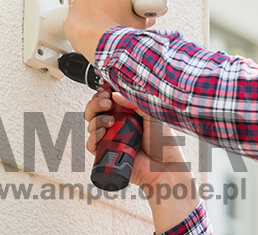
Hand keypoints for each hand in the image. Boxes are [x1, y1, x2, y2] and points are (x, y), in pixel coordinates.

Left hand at [64, 0, 154, 63]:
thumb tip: (147, 18)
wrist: (100, 43)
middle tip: (117, 13)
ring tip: (104, 20)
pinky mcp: (72, 6)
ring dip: (96, 4)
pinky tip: (91, 23)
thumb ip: (144, 16)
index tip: (128, 4)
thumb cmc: (118, 29)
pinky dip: (83, 13)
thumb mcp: (140, 21)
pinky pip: (77, 6)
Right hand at [85, 90, 199, 231]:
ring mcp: (111, 139)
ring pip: (92, 125)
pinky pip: (92, 145)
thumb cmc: (164, 142)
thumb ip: (136, 102)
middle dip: (96, 104)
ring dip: (96, 119)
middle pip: (96, 111)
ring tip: (109, 121)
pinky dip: (92, 137)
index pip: (109, 99)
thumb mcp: (153, 115)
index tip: (105, 89)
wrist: (165, 167)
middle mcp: (118, 124)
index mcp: (129, 113)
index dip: (103, 93)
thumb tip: (116, 94)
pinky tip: (101, 134)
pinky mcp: (107, 154)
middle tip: (105, 102)